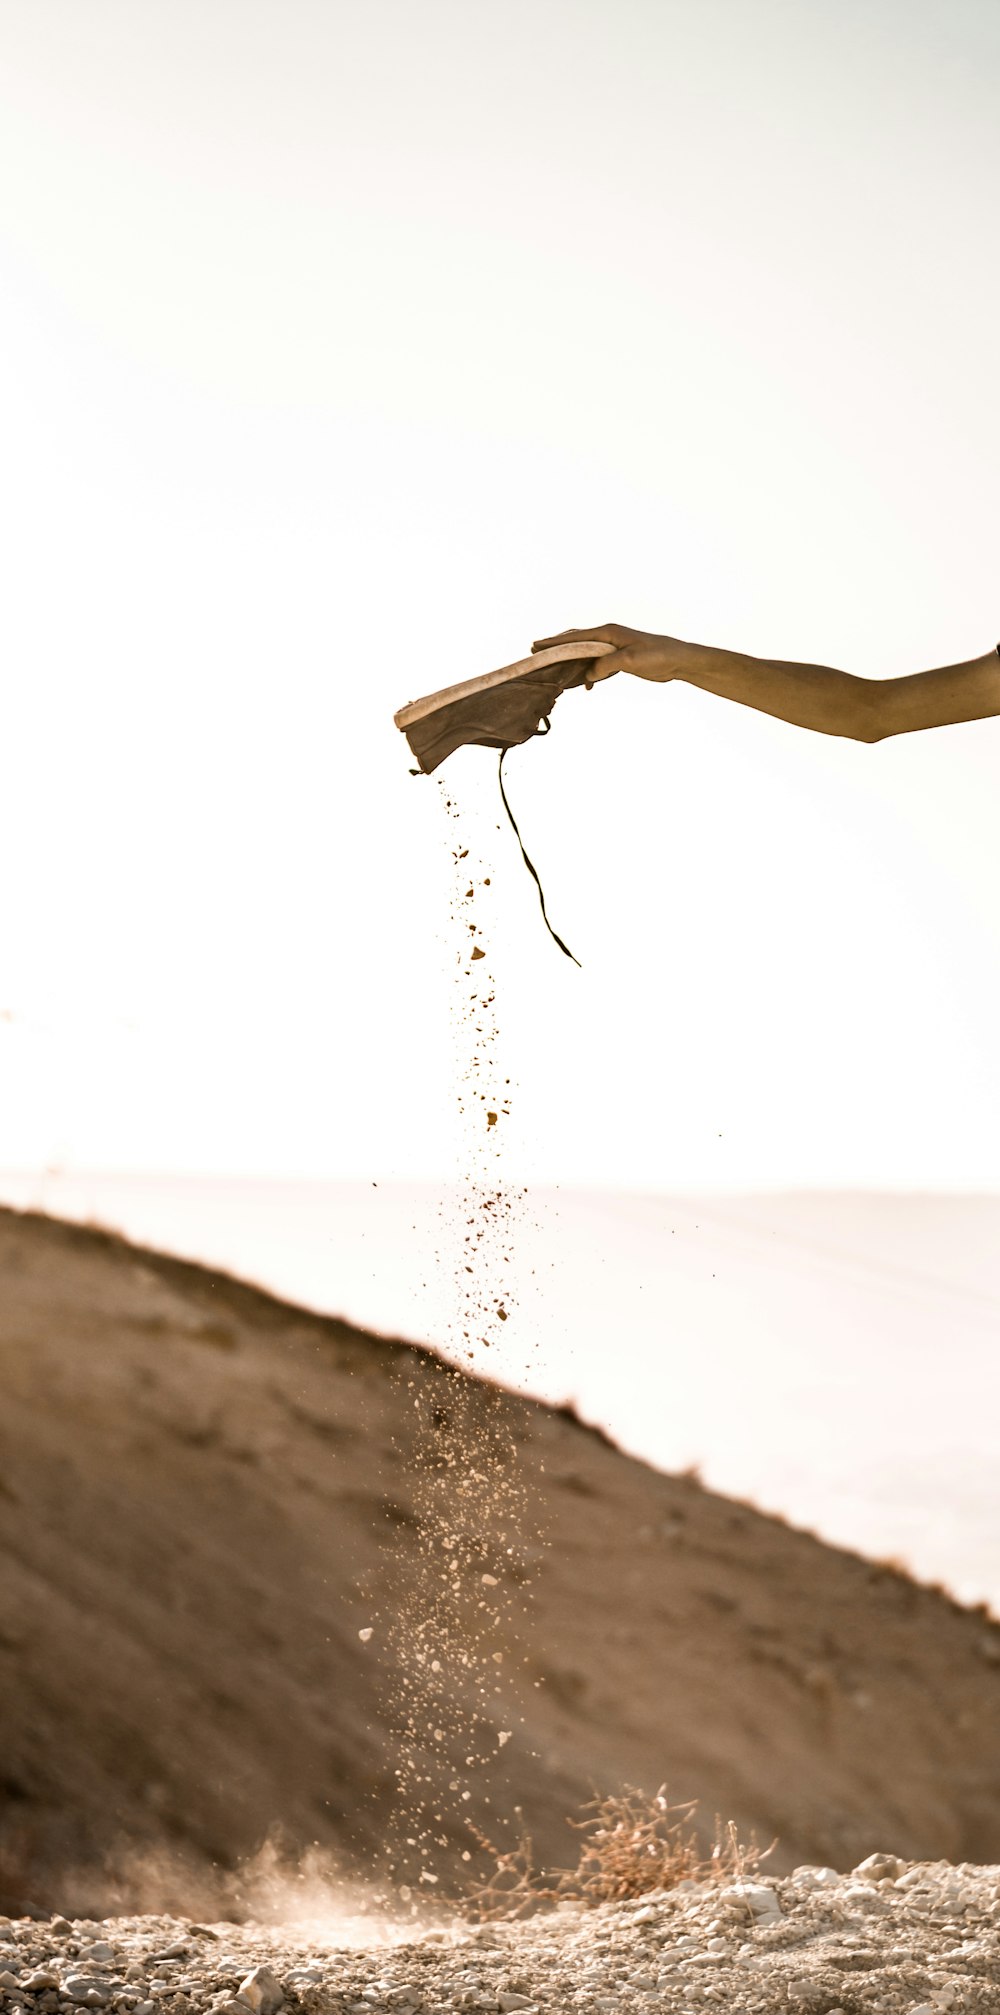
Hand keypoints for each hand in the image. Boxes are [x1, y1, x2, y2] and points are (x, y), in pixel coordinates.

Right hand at [531, 623, 677, 686]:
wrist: (677, 660)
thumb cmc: (657, 655)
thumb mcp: (629, 660)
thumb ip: (606, 665)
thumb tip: (587, 675)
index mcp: (608, 633)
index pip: (575, 637)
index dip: (554, 642)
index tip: (536, 645)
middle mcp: (607, 637)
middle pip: (575, 642)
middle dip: (555, 647)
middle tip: (535, 652)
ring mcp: (612, 648)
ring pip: (584, 654)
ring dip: (569, 661)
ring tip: (552, 668)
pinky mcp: (618, 659)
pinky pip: (596, 664)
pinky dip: (587, 673)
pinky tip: (585, 686)